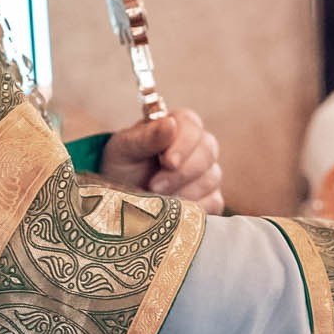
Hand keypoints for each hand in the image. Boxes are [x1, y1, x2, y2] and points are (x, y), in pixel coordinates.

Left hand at [99, 109, 223, 212]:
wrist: (120, 196)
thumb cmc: (124, 165)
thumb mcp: (126, 149)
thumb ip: (146, 137)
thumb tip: (170, 124)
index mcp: (180, 126)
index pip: (192, 127)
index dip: (183, 144)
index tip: (167, 162)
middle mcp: (199, 146)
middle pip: (207, 152)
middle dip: (181, 172)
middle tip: (155, 186)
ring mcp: (208, 172)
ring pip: (211, 178)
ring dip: (184, 191)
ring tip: (158, 198)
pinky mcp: (211, 198)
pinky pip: (213, 202)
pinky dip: (193, 208)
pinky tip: (173, 210)